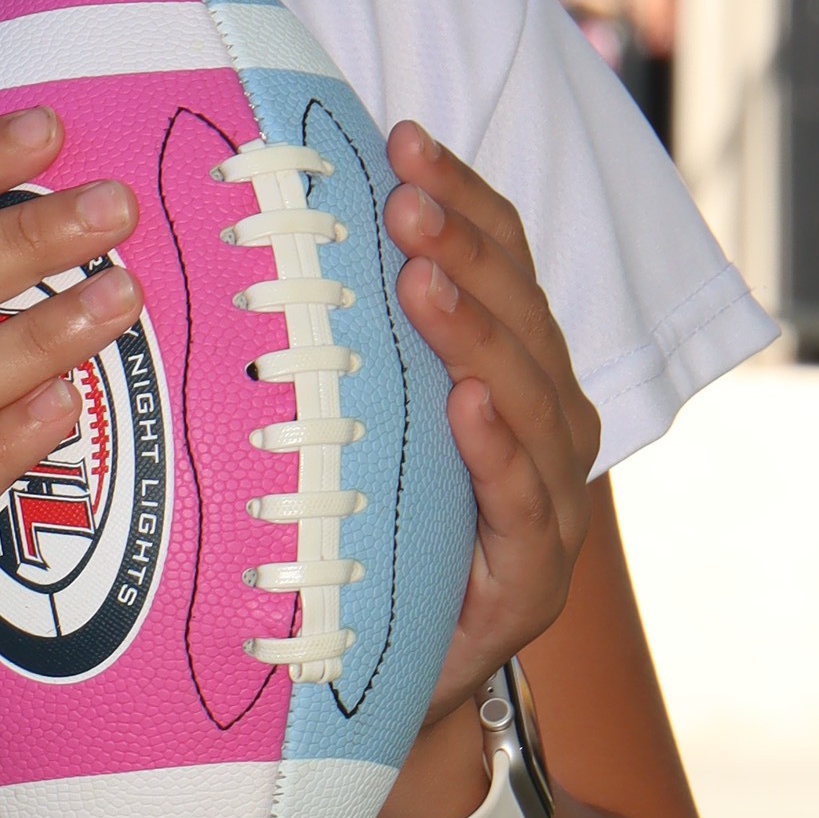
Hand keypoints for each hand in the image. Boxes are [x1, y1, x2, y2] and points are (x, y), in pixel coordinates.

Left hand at [382, 120, 603, 754]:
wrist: (377, 680)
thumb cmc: (362, 534)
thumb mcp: (354, 419)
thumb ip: (345, 334)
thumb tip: (268, 218)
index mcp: (513, 371)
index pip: (501, 263)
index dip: (462, 197)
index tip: (401, 137)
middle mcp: (547, 426)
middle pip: (521, 315)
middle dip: (464, 246)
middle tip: (402, 196)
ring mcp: (550, 502)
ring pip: (532, 396)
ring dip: (477, 328)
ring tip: (424, 273)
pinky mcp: (532, 582)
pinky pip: (522, 502)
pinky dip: (498, 448)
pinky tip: (468, 402)